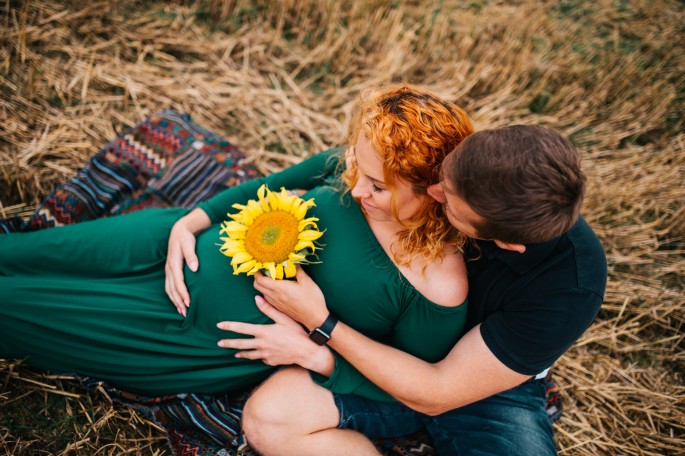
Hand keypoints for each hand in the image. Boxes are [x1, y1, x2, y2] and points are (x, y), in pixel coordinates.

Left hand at [217, 296, 333, 374]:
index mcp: (263, 332)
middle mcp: (261, 344)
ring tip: (234, 353)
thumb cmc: (297, 333)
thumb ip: (269, 309)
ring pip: (248, 354)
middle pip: (240, 344)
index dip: (229, 326)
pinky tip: (255, 356)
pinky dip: (257, 357)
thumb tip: (257, 299)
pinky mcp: (270, 361)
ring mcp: (265, 354)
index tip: (219, 325)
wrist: (306, 352)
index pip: (242, 328)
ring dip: (240, 353)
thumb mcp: (284, 318)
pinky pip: (261, 359)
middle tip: (219, 343)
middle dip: (228, 343)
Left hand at [253, 267, 327, 330]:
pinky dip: (267, 292)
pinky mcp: (280, 308)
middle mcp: (275, 296)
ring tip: (269, 278)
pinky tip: (275, 289)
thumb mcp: (307, 282)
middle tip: (263, 271)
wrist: (315, 318)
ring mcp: (276, 303)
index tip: (259, 266)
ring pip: (262, 293)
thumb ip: (299, 271)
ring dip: (262, 285)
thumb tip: (294, 262)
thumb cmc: (312, 300)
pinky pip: (268, 299)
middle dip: (257, 278)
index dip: (257, 273)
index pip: (260, 280)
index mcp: (280, 288)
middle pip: (257, 286)